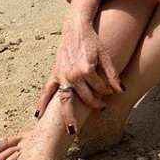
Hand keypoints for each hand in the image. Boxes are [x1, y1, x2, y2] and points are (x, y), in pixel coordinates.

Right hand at [35, 13, 123, 133]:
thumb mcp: (106, 56)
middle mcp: (73, 75)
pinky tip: (38, 116)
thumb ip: (113, 74)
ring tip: (71, 131)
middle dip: (94, 104)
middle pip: (84, 97)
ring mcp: (62, 75)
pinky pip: (47, 91)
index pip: (99, 88)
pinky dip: (42, 104)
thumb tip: (120, 90)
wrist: (76, 29)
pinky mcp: (54, 73)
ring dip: (67, 116)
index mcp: (87, 70)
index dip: (107, 92)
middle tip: (102, 107)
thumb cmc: (93, 41)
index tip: (110, 92)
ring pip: (65, 100)